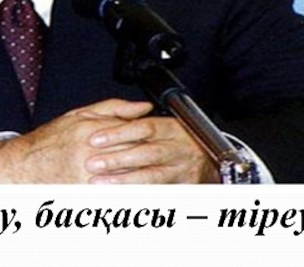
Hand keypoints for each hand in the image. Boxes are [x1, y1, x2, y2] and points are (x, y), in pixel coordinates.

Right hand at [0, 98, 152, 182]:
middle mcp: (91, 155)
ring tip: (161, 176)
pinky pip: (116, 196)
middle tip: (168, 157)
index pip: (133, 133)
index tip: (164, 137)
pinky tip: (142, 193)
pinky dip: (130, 194)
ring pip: (128, 178)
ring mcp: (89, 178)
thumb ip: (114, 108)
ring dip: (147, 178)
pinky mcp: (85, 195)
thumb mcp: (80, 115)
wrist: (23, 166)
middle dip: (152, 157)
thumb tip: (143, 107)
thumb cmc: (50, 141)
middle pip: (133, 156)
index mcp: (92, 132)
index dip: (152, 135)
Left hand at [84, 113, 219, 183]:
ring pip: (152, 176)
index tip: (94, 139)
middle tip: (91, 163)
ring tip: (100, 183)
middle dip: (117, 158)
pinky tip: (119, 196)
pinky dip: (138, 193)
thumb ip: (138, 114)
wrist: (212, 161)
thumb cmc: (179, 140)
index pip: (143, 127)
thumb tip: (133, 108)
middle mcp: (179, 148)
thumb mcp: (161, 121)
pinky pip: (158, 192)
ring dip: (124, 180)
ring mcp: (182, 170)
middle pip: (146, 152)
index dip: (118, 133)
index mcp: (171, 128)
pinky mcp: (183, 188)